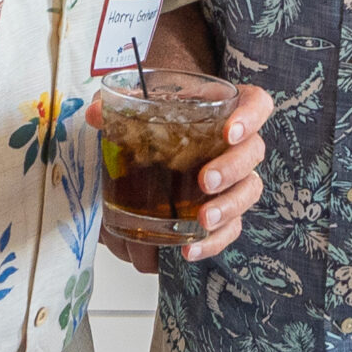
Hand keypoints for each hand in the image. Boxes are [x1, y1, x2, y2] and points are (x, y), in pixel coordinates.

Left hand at [92, 83, 273, 268]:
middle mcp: (238, 142)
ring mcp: (236, 176)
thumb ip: (121, 103)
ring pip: (249, 191)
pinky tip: (190, 249)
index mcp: (227, 107)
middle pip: (253, 153)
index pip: (256, 104)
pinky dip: (213, 242)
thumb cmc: (161, 113)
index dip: (250, 117)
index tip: (229, 132)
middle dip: (232, 170)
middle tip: (205, 181)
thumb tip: (95, 113)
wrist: (159, 134)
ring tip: (202, 219)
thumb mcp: (140, 102)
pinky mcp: (225, 206)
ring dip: (228, 208)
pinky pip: (230, 227)